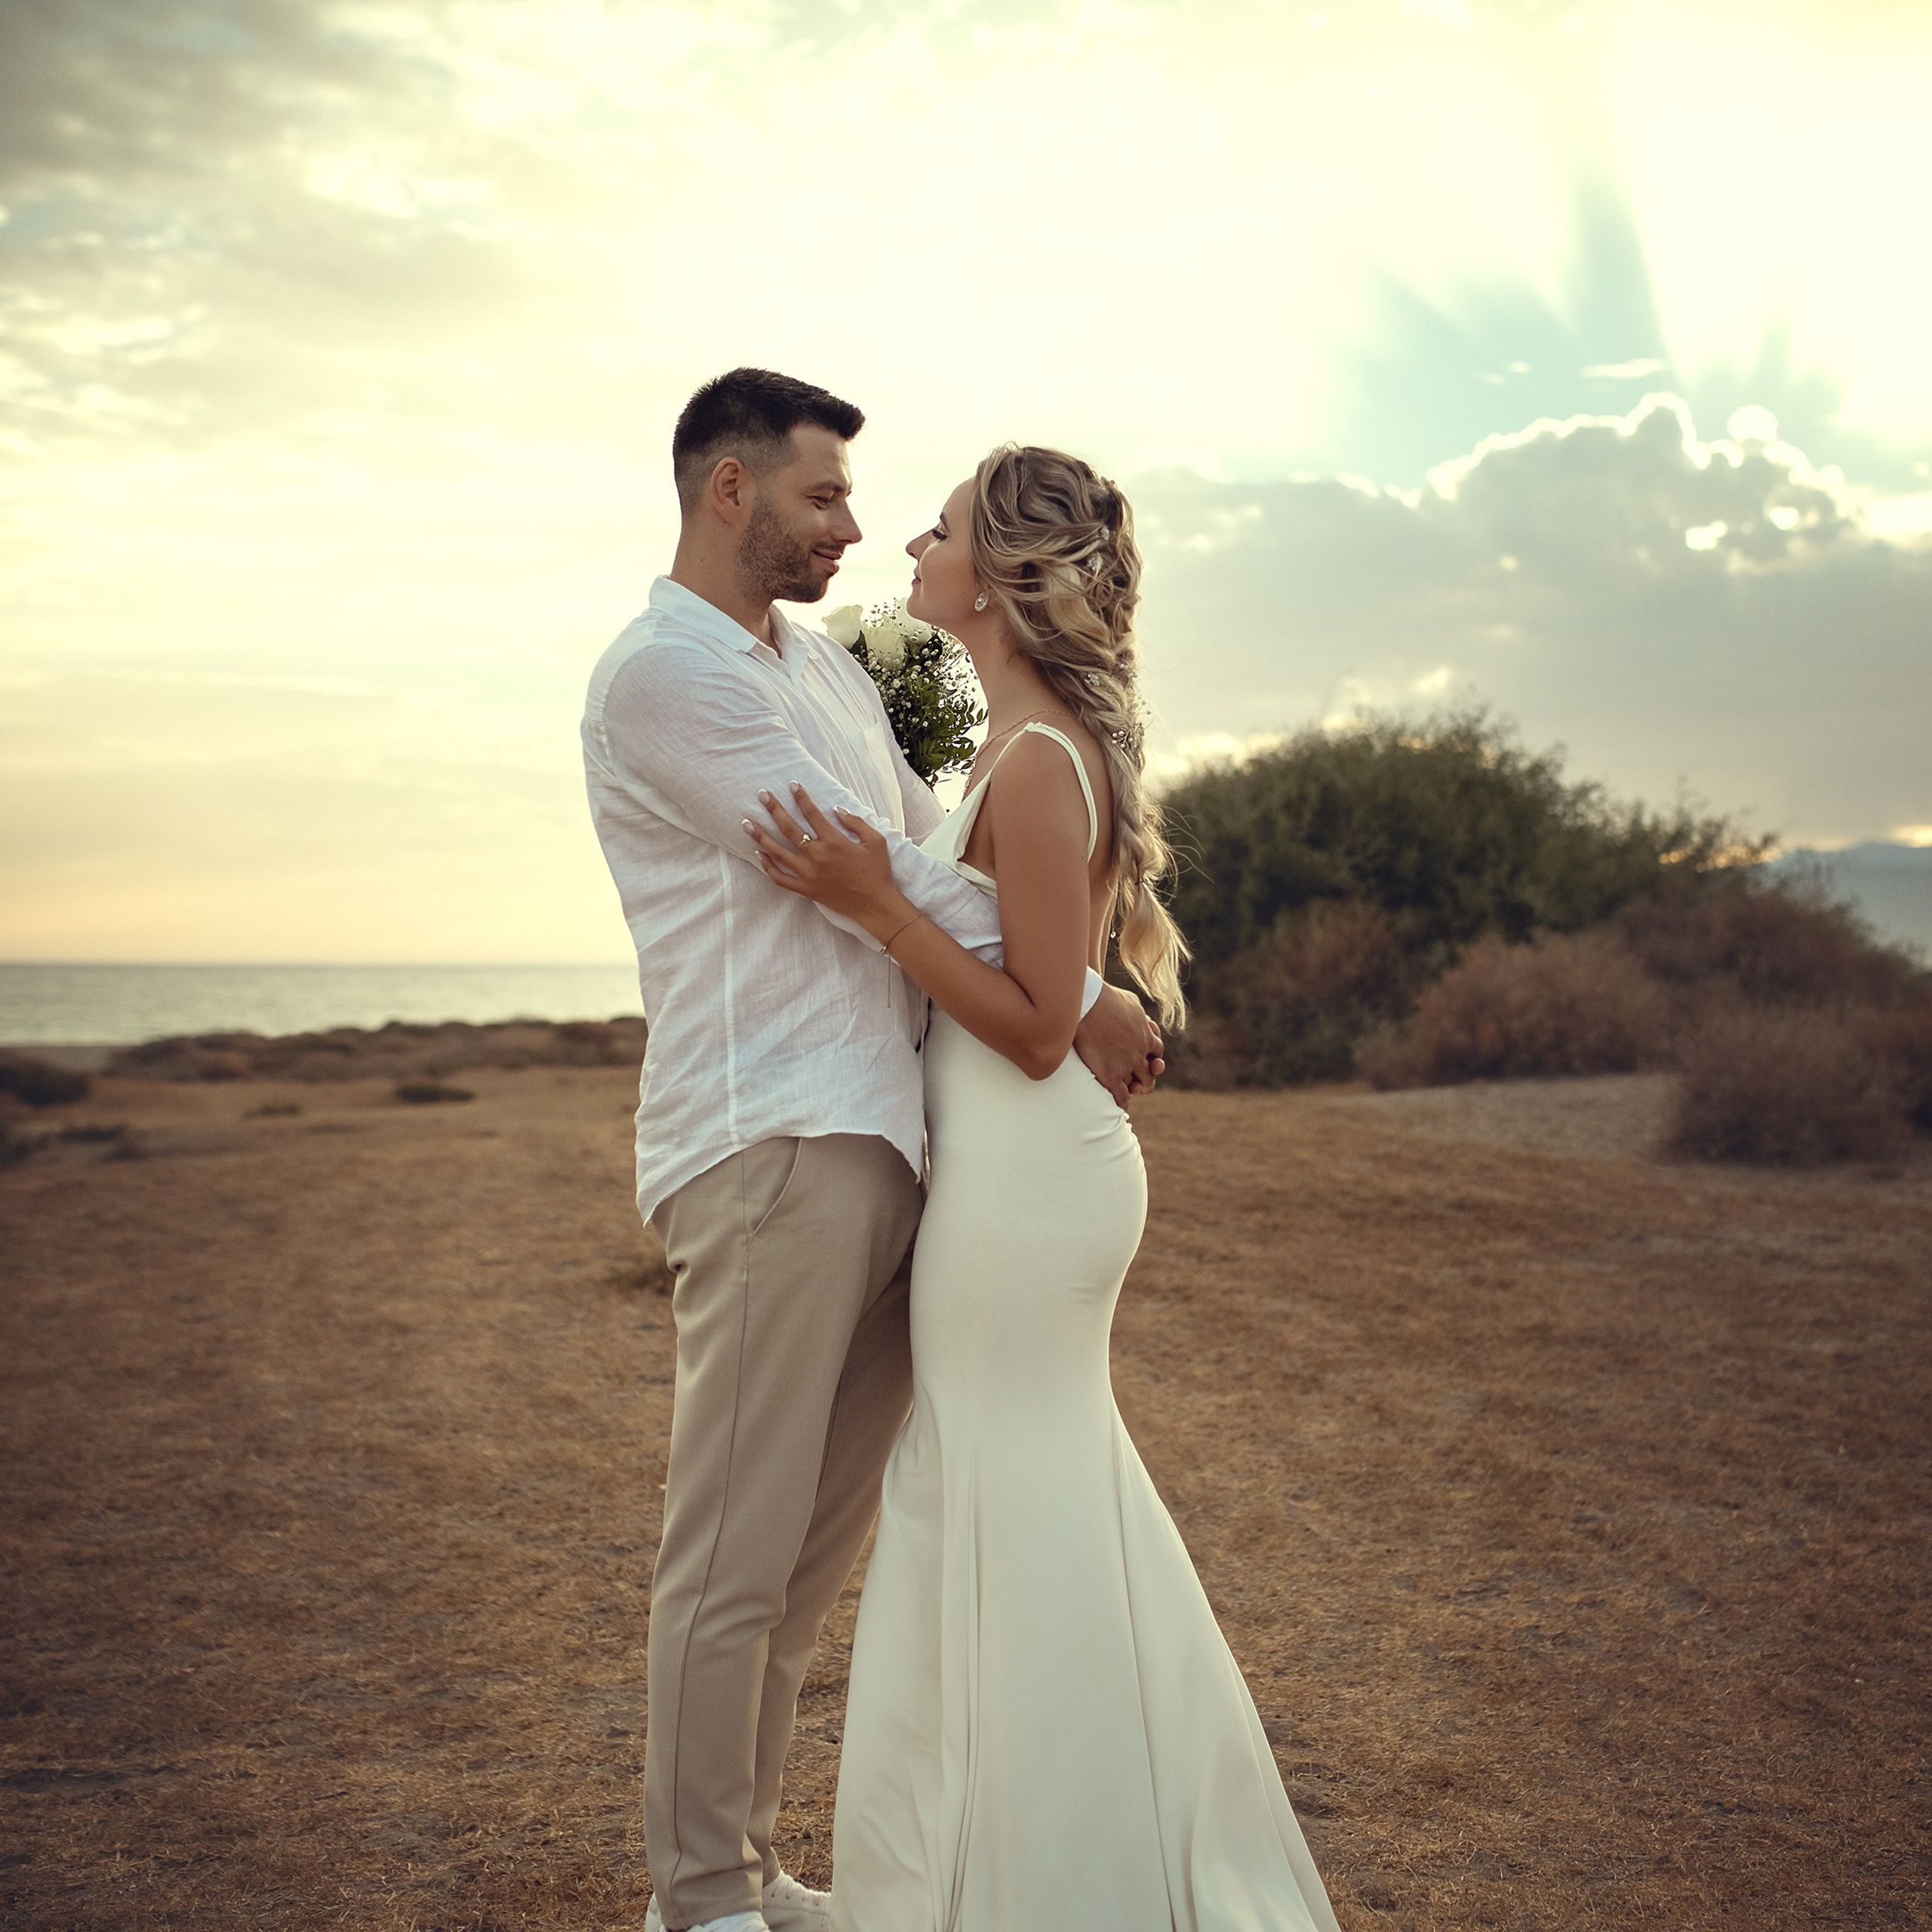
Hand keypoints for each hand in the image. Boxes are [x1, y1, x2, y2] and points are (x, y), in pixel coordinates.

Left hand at [745, 783, 906, 930]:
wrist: (875, 905)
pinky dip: (768, 867)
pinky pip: (780, 878)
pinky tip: (759, 854)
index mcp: (834, 841)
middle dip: (774, 809)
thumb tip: (836, 809)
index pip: (811, 813)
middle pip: (789, 828)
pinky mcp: (806, 890)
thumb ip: (856, 822)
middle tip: (762, 795)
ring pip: (777, 852)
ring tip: (746, 823)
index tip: (792, 785)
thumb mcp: (876, 841)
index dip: (801, 797)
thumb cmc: (878, 872)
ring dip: (760, 836)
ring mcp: (808, 874)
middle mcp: (817, 855)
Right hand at [1072, 982, 1164, 1106]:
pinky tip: (1119, 1103)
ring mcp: (1126, 1065)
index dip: (1151, 1057)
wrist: (1088, 1005)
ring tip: (1131, 1091)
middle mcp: (1140, 1053)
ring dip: (1135, 1089)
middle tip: (1140, 1080)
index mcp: (1146, 1036)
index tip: (1144, 1059)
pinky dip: (1122, 1102)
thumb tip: (1141, 1017)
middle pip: (1150, 1073)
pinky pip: (1121, 1096)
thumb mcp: (1131, 1001)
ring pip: (1138, 1085)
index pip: (1156, 1052)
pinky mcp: (1111, 1074)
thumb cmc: (1106, 998)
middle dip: (1147, 1077)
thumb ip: (1138, 1013)